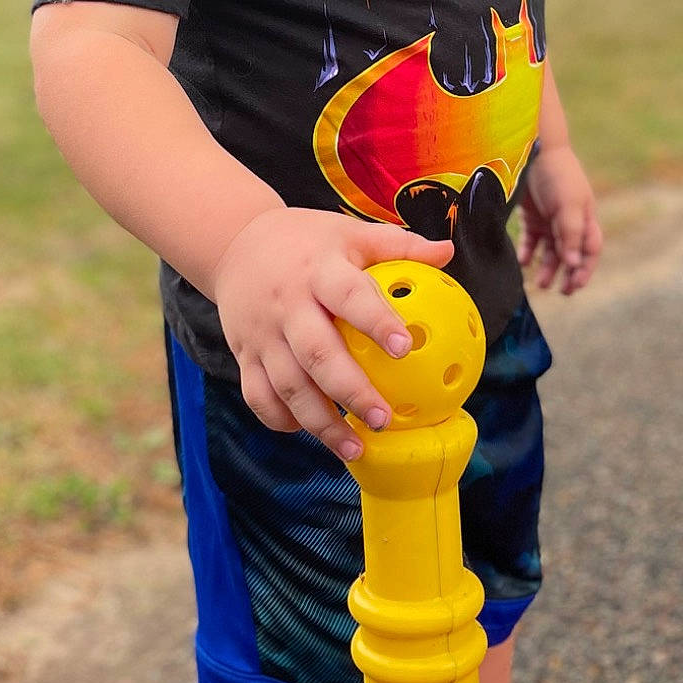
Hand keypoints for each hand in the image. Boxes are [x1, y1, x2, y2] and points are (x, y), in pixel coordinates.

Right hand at [211, 209, 453, 458]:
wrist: (234, 244)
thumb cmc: (307, 242)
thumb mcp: (350, 234)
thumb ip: (399, 246)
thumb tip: (447, 253)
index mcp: (318, 271)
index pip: (349, 297)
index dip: (376, 322)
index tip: (403, 348)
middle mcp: (287, 305)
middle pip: (317, 355)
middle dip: (352, 392)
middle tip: (384, 419)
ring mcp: (262, 335)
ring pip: (288, 386)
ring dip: (321, 423)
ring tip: (356, 448)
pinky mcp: (244, 356)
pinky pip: (259, 396)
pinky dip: (282, 420)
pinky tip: (311, 433)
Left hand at [518, 145, 601, 295]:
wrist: (535, 148)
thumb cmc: (559, 174)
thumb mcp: (569, 204)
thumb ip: (571, 233)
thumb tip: (573, 262)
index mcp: (586, 218)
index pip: (590, 250)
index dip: (585, 268)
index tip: (575, 285)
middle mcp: (570, 222)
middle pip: (571, 254)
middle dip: (568, 274)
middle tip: (561, 292)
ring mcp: (550, 219)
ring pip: (551, 251)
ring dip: (547, 268)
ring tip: (540, 284)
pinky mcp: (532, 215)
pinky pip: (531, 240)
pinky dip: (528, 252)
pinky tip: (523, 262)